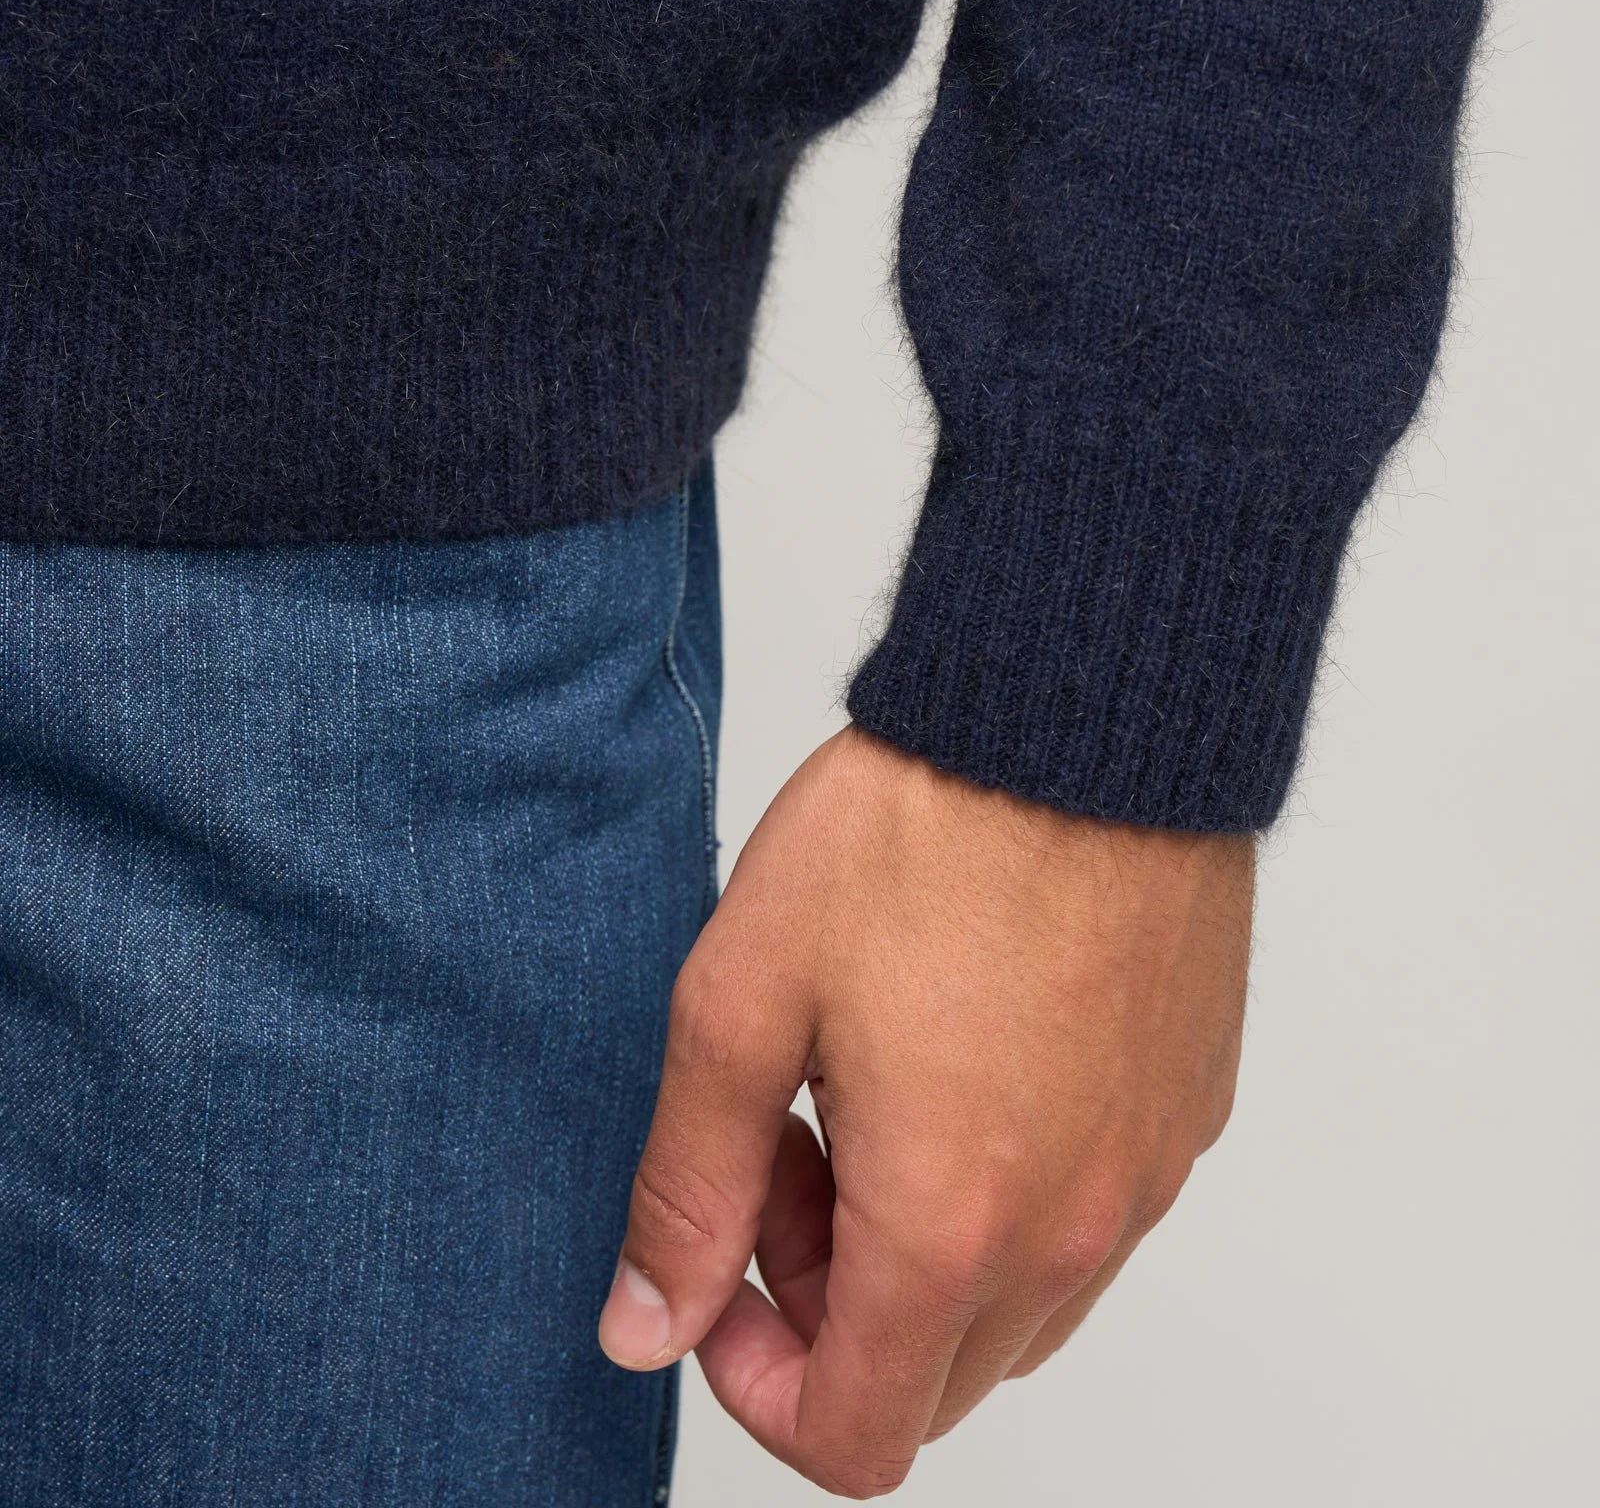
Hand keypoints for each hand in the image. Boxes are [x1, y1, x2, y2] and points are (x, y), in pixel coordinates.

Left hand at [598, 725, 1253, 1496]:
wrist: (1074, 718)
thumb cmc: (914, 836)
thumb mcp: (743, 1003)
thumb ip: (688, 1189)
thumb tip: (646, 1328)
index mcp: (946, 1226)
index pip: (855, 1438)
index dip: (759, 1387)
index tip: (724, 1279)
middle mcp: (1069, 1231)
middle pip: (935, 1379)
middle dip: (832, 1304)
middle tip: (791, 1148)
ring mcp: (1144, 1177)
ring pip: (1019, 1311)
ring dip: (924, 1254)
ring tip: (872, 1092)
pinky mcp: (1187, 1112)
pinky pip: (1091, 1222)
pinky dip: (1012, 1195)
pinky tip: (964, 1058)